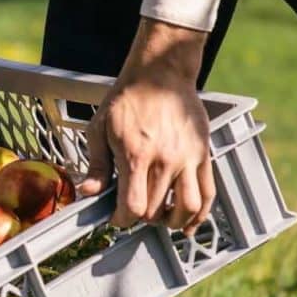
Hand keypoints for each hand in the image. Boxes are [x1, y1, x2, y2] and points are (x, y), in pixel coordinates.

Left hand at [80, 19, 214, 236]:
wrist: (161, 72)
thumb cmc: (127, 100)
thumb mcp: (99, 130)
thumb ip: (96, 165)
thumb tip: (88, 193)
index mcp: (137, 156)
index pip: (133, 207)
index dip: (122, 220)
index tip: (116, 217)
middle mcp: (165, 160)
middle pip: (155, 211)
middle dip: (141, 218)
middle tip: (133, 210)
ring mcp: (188, 158)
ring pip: (186, 208)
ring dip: (172, 221)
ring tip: (161, 218)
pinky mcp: (203, 154)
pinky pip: (208, 193)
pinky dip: (200, 214)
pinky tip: (189, 223)